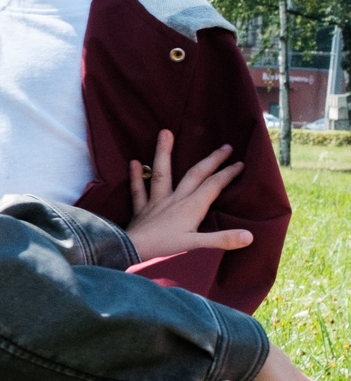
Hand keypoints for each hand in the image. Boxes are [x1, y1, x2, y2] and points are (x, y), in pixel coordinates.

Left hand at [125, 130, 251, 262]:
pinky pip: (138, 190)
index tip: (241, 162)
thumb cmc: (164, 247)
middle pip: (196, 174)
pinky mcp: (141, 208)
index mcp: (192, 206)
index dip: (228, 174)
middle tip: (226, 146)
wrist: (131, 249)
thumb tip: (249, 236)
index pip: (214, 185)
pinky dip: (136, 176)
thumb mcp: (196, 244)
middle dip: (212, 160)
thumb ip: (222, 238)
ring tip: (165, 132)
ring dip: (164, 153)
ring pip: (162, 173)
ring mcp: (157, 201)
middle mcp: (175, 198)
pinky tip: (134, 162)